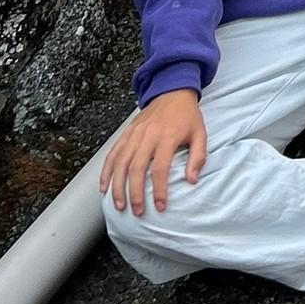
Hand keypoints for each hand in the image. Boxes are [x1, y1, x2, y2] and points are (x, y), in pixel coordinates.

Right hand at [99, 89, 206, 215]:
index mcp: (167, 136)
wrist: (172, 91)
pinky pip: (112, 154)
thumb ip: (198, 157)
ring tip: (119, 205)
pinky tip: (104, 187)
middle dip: (135, 193)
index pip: (160, 168)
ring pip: (121, 163)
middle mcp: (148, 136)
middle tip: (137, 212)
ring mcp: (134, 134)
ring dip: (117, 187)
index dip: (159, 190)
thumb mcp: (200, 133)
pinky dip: (106, 171)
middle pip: (136, 168)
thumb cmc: (187, 116)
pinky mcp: (126, 133)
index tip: (160, 206)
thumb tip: (192, 180)